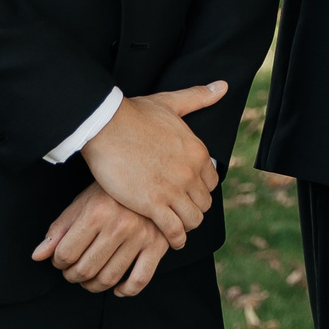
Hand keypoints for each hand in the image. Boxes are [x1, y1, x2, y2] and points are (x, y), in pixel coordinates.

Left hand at [32, 182, 173, 295]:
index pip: (66, 254)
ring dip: (93, 286)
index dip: (57, 262)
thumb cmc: (110, 193)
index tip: (61, 259)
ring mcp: (141, 236)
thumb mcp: (81, 204)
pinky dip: (126, 290)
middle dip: (72, 276)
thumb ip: (58, 230)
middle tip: (73, 270)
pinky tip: (118, 287)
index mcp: (97, 213)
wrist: (149, 178)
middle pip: (85, 269)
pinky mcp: (158, 245)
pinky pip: (140, 279)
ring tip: (90, 278)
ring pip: (109, 278)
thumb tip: (37, 256)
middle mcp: (119, 225)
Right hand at [78, 81, 225, 250]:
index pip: (212, 182)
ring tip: (178, 229)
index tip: (191, 193)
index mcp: (197, 151)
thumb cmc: (135, 114)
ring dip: (187, 226)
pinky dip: (175, 239)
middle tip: (182, 213)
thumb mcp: (172, 103)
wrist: (106, 126)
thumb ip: (199, 97)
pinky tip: (172, 241)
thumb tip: (222, 86)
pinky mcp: (152, 204)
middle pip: (204, 203)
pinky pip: (174, 230)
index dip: (202, 189)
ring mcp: (173, 189)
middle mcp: (190, 172)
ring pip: (192, 219)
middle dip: (195, 208)